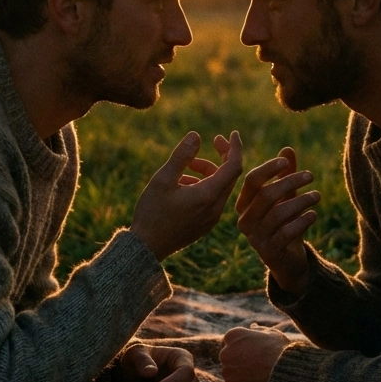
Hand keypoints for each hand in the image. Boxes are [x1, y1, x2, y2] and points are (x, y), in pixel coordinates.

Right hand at [131, 130, 243, 260]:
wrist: (146, 248)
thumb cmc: (152, 212)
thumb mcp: (163, 179)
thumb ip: (181, 156)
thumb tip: (196, 135)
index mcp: (208, 196)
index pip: (234, 166)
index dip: (235, 147)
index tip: (232, 133)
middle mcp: (215, 208)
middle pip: (229, 176)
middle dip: (222, 156)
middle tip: (212, 141)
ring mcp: (212, 219)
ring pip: (219, 187)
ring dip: (208, 172)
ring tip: (184, 167)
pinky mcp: (205, 225)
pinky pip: (212, 199)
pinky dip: (203, 185)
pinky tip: (182, 184)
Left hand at [219, 326, 290, 381]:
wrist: (284, 371)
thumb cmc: (279, 349)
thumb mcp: (270, 333)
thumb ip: (257, 330)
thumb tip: (253, 327)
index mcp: (232, 336)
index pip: (230, 342)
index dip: (242, 347)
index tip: (253, 352)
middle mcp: (225, 352)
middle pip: (228, 357)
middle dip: (237, 360)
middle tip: (255, 365)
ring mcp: (227, 370)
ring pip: (230, 372)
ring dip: (239, 374)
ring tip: (256, 375)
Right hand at [235, 146, 317, 295]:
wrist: (288, 261)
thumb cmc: (284, 223)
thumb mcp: (285, 197)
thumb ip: (285, 175)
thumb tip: (287, 149)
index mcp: (244, 204)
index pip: (252, 181)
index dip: (268, 169)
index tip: (285, 161)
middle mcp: (245, 221)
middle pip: (266, 195)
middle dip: (289, 182)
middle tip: (310, 175)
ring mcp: (256, 238)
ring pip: (278, 214)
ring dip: (301, 201)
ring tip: (317, 196)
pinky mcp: (270, 252)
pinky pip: (287, 232)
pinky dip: (302, 221)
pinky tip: (313, 214)